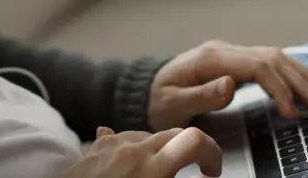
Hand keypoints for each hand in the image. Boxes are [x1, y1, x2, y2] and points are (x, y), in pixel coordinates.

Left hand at [61, 126, 222, 177]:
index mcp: (151, 168)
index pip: (195, 140)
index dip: (212, 153)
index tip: (211, 171)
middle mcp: (132, 150)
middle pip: (176, 134)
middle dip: (190, 151)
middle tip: (193, 172)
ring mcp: (112, 145)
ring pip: (149, 135)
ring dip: (161, 150)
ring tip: (156, 175)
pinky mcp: (95, 148)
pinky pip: (122, 139)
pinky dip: (133, 150)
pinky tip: (129, 164)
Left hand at [147, 41, 307, 129]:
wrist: (148, 89)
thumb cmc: (159, 100)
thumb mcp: (172, 103)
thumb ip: (201, 95)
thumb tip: (230, 84)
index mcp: (211, 58)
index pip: (257, 67)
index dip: (279, 88)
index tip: (292, 112)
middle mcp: (225, 50)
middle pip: (272, 59)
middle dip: (300, 82)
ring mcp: (232, 54)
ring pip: (276, 57)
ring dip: (302, 75)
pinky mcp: (236, 61)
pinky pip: (271, 63)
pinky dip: (292, 72)